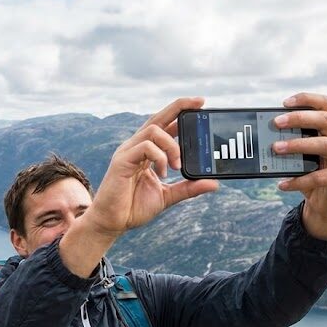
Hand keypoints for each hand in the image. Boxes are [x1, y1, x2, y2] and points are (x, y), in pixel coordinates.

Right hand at [83, 97, 219, 236]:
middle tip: (200, 103)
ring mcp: (127, 152)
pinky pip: (145, 147)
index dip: (180, 112)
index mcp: (146, 152)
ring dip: (172, 145)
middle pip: (157, 117)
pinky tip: (163, 173)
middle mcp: (136, 147)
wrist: (112, 223)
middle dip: (179, 107)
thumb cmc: (134, 208)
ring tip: (178, 166)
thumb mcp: (167, 196)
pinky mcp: (122, 161)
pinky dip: (160, 157)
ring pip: (153, 130)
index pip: (164, 125)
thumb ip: (188, 188)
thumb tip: (214, 183)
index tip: (201, 105)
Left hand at [274, 93, 326, 239]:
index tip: (285, 102)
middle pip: (325, 120)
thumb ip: (293, 143)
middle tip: (275, 123)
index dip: (307, 99)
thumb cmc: (312, 174)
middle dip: (299, 119)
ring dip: (297, 145)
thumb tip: (265, 137)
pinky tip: (282, 184)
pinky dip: (298, 180)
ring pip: (324, 145)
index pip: (325, 105)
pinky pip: (320, 177)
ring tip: (275, 149)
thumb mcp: (303, 156)